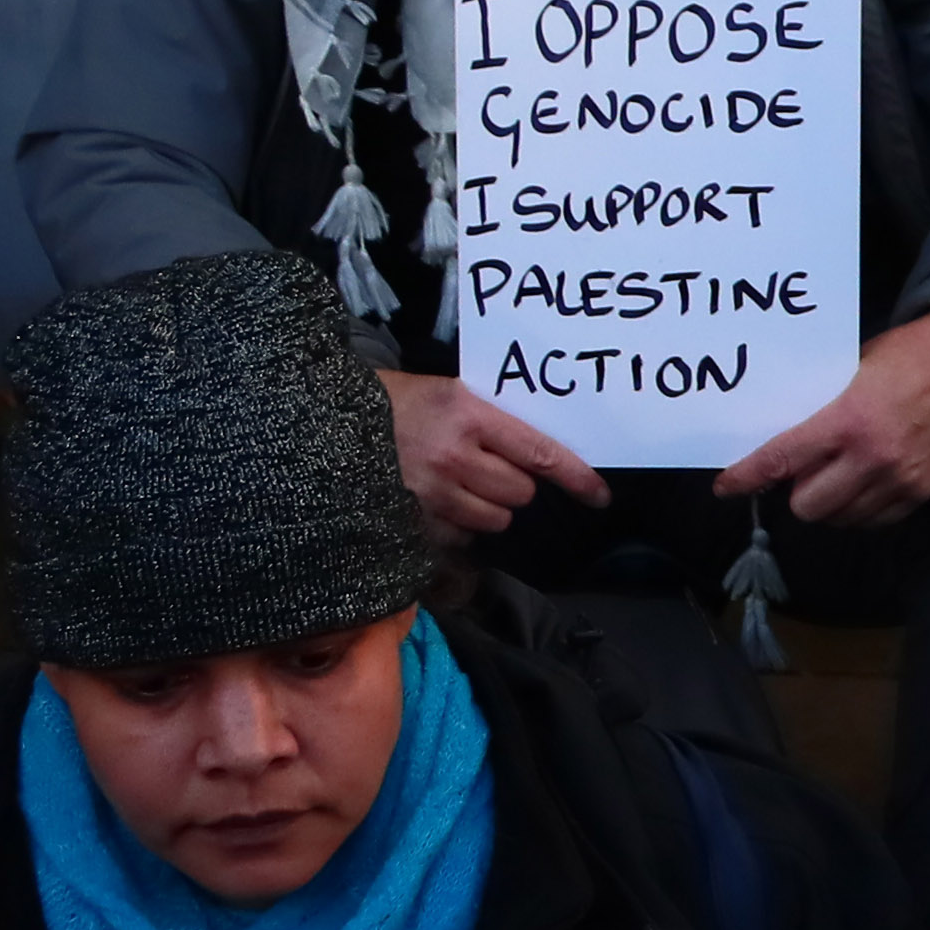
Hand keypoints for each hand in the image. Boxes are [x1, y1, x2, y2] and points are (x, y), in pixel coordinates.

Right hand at [387, 368, 605, 541]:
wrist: (330, 422)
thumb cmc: (396, 401)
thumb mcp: (449, 393)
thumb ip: (492, 419)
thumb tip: (540, 452)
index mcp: (468, 415)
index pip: (540, 452)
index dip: (576, 477)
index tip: (599, 494)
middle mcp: (453, 456)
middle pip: (520, 492)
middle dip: (515, 484)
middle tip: (490, 466)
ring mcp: (432, 493)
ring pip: (496, 518)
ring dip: (489, 506)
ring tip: (461, 482)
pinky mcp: (413, 521)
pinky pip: (462, 535)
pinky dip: (459, 524)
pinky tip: (438, 500)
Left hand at [719, 306, 929, 529]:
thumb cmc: (904, 356)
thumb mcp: (849, 372)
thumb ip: (819, 411)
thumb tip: (781, 441)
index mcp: (849, 419)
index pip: (782, 460)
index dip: (747, 477)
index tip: (726, 486)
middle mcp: (873, 457)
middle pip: (807, 506)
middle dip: (797, 490)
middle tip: (805, 468)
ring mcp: (900, 479)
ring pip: (839, 518)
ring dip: (829, 501)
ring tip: (838, 473)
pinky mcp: (921, 492)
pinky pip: (872, 520)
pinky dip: (860, 507)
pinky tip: (864, 480)